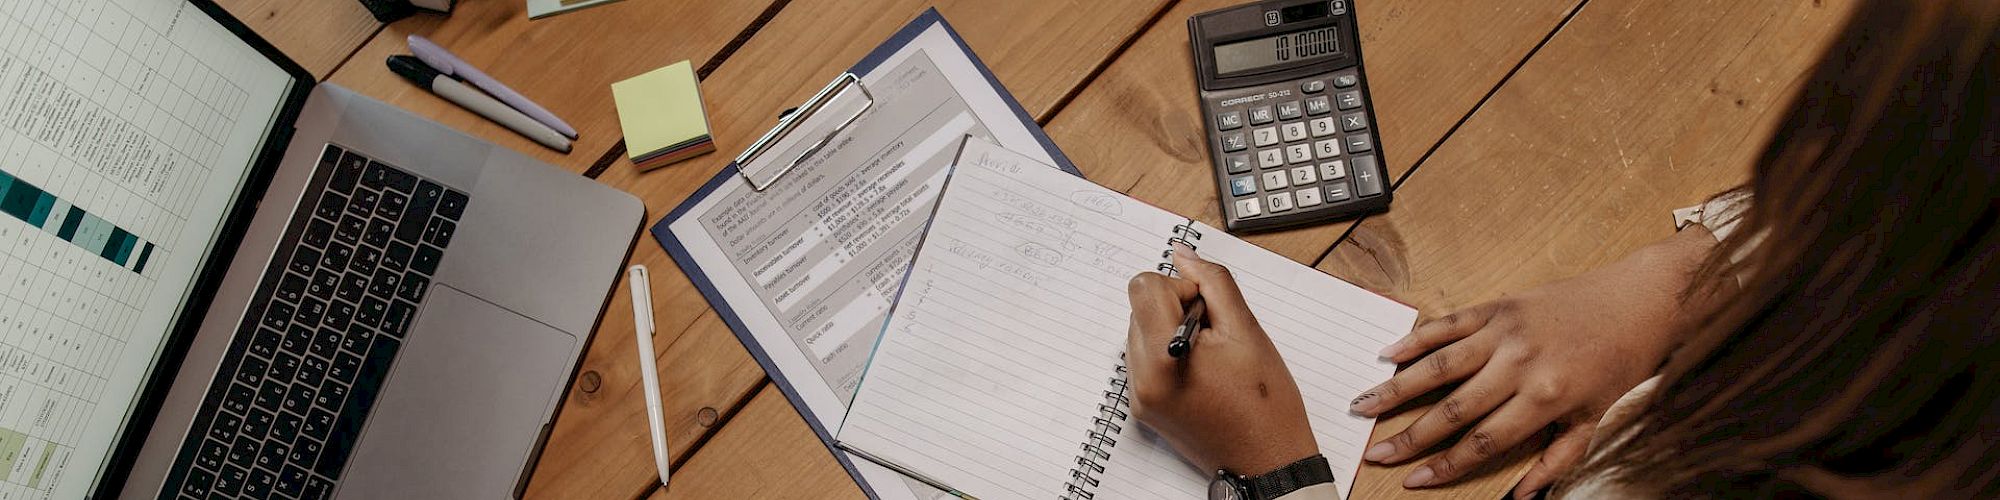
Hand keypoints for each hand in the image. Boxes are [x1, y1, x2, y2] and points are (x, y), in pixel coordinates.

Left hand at [1125, 243, 1318, 476]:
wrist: (1268, 462)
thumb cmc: (1265, 404)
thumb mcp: (1246, 330)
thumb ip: (1212, 284)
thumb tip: (1183, 254)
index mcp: (1161, 357)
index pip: (1143, 287)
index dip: (1179, 288)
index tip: (1207, 309)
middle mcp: (1141, 379)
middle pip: (1140, 308)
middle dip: (1177, 310)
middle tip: (1216, 337)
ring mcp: (1140, 397)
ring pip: (1141, 332)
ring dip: (1172, 331)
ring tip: (1211, 359)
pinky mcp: (1145, 408)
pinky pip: (1145, 360)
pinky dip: (1169, 355)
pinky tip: (1202, 373)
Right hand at [1349, 229, 1717, 495]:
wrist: (1639, 300)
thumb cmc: (1619, 361)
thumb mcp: (1596, 419)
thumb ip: (1557, 459)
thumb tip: (1523, 496)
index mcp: (1546, 397)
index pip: (1483, 441)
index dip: (1445, 465)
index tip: (1414, 481)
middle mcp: (1520, 364)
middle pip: (1452, 408)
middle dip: (1410, 436)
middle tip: (1375, 452)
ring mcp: (1505, 332)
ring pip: (1440, 366)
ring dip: (1397, 388)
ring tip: (1363, 405)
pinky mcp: (1498, 306)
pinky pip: (1448, 325)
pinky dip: (1416, 340)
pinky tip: (1387, 355)